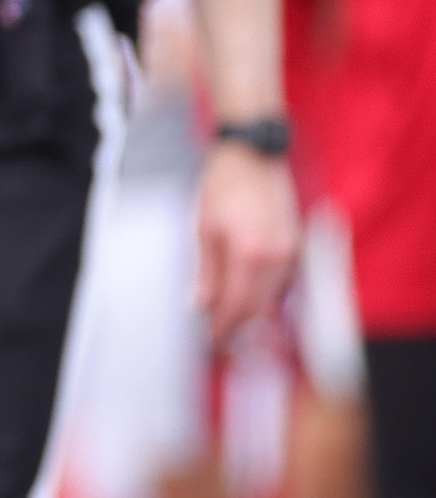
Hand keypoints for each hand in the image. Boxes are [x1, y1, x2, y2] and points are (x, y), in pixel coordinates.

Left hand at [196, 140, 298, 334]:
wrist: (253, 156)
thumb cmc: (224, 187)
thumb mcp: (204, 230)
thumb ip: (207, 272)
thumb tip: (200, 306)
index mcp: (250, 253)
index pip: (237, 305)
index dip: (223, 327)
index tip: (209, 341)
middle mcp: (277, 256)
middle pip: (258, 307)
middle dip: (237, 326)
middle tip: (216, 340)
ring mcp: (291, 251)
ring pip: (272, 298)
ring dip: (251, 313)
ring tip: (226, 323)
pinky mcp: (296, 244)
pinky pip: (281, 282)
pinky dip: (264, 296)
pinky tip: (246, 300)